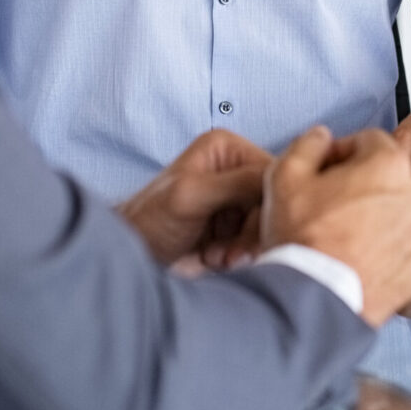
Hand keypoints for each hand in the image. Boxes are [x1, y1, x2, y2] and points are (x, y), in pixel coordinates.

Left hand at [115, 129, 269, 265]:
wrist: (132, 255)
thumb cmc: (150, 219)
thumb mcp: (192, 196)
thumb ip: (235, 183)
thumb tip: (278, 178)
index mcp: (227, 148)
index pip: (271, 173)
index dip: (269, 206)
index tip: (252, 235)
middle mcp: (235, 170)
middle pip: (272, 202)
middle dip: (254, 232)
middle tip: (230, 256)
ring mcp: (235, 200)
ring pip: (266, 225)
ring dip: (245, 248)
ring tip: (217, 258)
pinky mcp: (233, 227)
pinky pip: (255, 242)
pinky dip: (239, 256)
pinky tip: (215, 260)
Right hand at [262, 126, 410, 326]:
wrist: (314, 300)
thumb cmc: (304, 240)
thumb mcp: (286, 175)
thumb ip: (307, 144)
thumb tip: (320, 139)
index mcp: (389, 165)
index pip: (369, 140)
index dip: (341, 152)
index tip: (326, 169)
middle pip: (387, 177)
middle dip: (360, 185)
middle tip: (329, 204)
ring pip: (397, 213)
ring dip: (375, 217)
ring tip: (341, 235)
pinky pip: (403, 247)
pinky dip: (385, 249)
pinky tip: (356, 256)